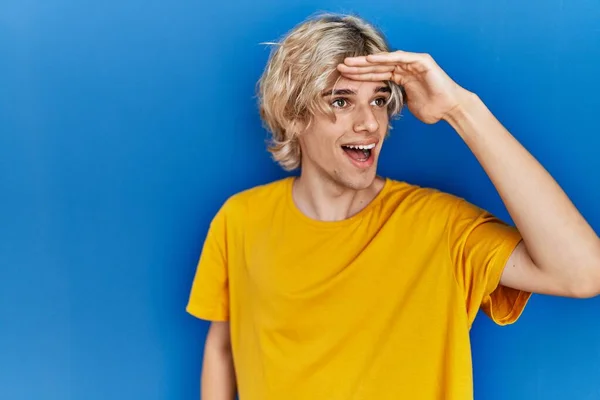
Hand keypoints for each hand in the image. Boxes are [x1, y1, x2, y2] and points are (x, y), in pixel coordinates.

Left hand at [337, 51, 467, 123]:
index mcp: (400, 77)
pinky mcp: (421, 61)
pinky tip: (371, 59)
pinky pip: (400, 58)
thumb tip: (380, 110)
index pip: (375, 75)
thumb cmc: (432, 109)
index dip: (360, 76)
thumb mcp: (405, 105)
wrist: (449, 109)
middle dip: (358, 67)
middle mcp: (405, 68)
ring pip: (386, 60)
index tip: (343, 78)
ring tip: (351, 62)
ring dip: (367, 61)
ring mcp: (413, 63)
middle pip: (377, 66)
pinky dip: (386, 58)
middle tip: (341, 67)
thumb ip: (394, 102)